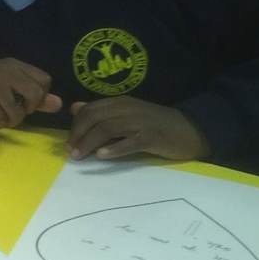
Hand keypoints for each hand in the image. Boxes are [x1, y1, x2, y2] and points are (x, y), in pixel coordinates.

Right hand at [0, 58, 62, 129]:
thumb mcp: (9, 86)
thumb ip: (34, 96)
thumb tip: (59, 104)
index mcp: (15, 66)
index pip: (44, 80)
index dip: (39, 95)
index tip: (25, 100)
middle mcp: (7, 72)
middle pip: (35, 94)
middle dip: (27, 108)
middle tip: (13, 109)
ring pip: (17, 112)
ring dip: (8, 120)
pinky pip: (0, 120)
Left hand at [67, 98, 205, 164]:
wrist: (190, 129)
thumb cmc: (154, 124)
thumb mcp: (125, 114)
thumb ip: (101, 112)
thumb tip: (74, 108)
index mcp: (119, 103)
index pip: (89, 110)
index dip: (75, 126)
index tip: (67, 143)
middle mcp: (128, 109)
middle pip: (95, 118)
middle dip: (78, 135)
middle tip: (70, 152)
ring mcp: (140, 122)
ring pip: (108, 128)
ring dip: (90, 142)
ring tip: (79, 156)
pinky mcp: (152, 137)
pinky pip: (130, 141)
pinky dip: (114, 148)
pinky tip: (102, 155)